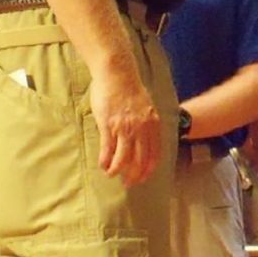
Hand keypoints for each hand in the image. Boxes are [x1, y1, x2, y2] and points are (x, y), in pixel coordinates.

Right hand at [89, 68, 161, 186]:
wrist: (117, 73)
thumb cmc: (130, 88)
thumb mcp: (146, 106)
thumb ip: (147, 122)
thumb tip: (144, 137)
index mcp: (153, 123)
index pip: (154, 153)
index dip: (148, 169)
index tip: (143, 178)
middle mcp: (141, 128)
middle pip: (139, 159)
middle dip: (133, 175)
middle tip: (128, 183)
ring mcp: (124, 127)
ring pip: (123, 158)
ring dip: (116, 170)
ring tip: (111, 174)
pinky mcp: (108, 125)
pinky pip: (108, 149)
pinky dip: (105, 160)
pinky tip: (103, 165)